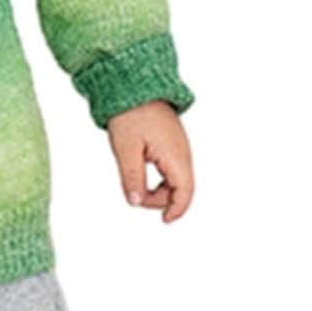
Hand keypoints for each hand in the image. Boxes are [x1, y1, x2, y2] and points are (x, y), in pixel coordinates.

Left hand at [107, 100, 194, 222]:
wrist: (135, 89)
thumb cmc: (131, 116)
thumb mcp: (126, 151)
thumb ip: (132, 179)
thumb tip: (136, 202)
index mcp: (175, 155)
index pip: (185, 190)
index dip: (178, 209)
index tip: (165, 221)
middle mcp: (183, 153)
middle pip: (181, 189)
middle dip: (161, 200)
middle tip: (136, 197)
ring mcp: (180, 149)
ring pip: (176, 181)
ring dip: (159, 191)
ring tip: (136, 184)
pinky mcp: (173, 146)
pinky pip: (172, 171)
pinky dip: (160, 181)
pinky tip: (142, 176)